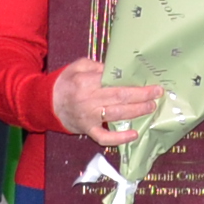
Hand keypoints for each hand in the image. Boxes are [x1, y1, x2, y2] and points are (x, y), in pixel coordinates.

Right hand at [50, 58, 166, 148]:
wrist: (45, 104)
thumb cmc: (64, 83)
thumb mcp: (76, 66)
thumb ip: (95, 65)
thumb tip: (115, 69)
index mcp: (85, 82)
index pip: (114, 81)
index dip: (133, 81)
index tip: (148, 80)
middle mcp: (88, 100)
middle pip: (120, 97)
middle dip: (141, 95)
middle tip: (157, 93)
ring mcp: (88, 117)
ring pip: (117, 115)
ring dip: (136, 112)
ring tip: (151, 107)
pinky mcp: (87, 130)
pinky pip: (104, 137)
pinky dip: (119, 138)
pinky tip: (134, 135)